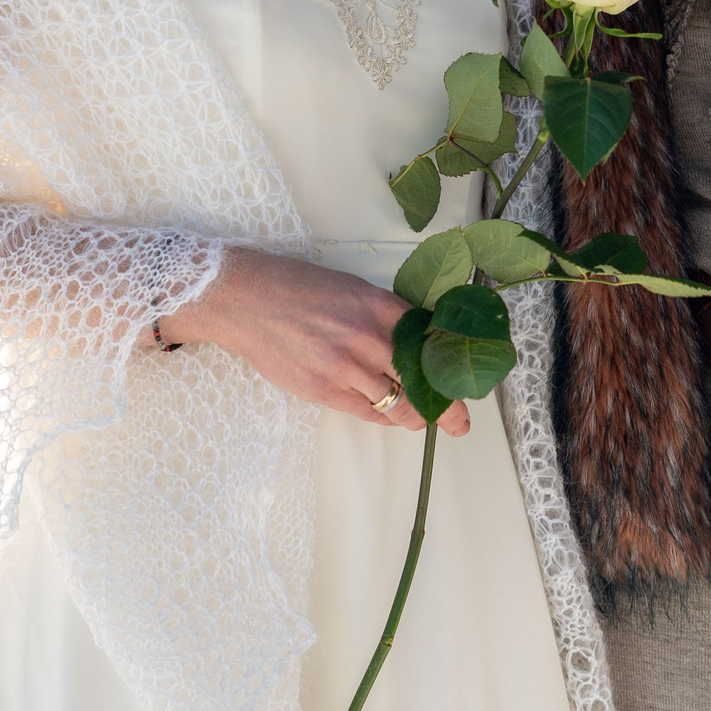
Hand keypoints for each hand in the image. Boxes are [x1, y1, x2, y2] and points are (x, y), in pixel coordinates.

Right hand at [159, 247, 470, 437]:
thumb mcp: (352, 288)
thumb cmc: (298, 288)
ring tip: (427, 422)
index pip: (432, 342)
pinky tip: (395, 419)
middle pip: (422, 379)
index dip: (451, 365)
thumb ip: (385, 315)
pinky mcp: (323, 390)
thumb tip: (416, 339)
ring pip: (398, 403)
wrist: (245, 298)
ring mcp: (345, 367)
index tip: (464, 379)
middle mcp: (368, 337)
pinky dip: (386, 418)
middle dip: (446, 404)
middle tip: (461, 421)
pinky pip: (368, 412)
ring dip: (417, 416)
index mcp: (380, 306)